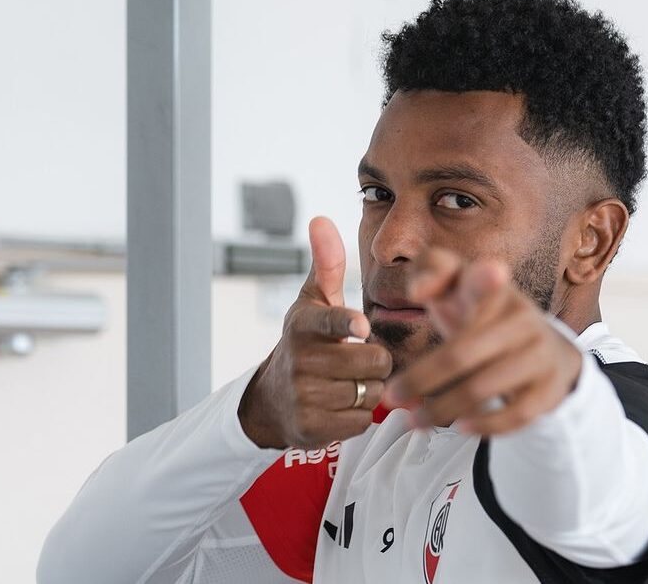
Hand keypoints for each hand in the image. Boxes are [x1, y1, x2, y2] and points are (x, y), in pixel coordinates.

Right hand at [238, 217, 392, 449]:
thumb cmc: (305, 342)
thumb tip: (322, 219)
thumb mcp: (312, 302)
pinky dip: (359, 415)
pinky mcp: (310, 428)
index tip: (360, 326)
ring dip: (369, 389)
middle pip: (373, 361)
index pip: (329, 322)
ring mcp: (303, 397)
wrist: (272, 399)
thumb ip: (326, 264)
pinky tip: (342, 405)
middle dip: (375, 362)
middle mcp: (300, 361)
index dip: (346, 324)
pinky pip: (360, 421)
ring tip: (349, 381)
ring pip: (370, 392)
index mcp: (303, 325)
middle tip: (359, 360)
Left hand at [383, 249, 581, 435]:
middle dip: (420, 379)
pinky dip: (485, 424)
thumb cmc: (484, 318)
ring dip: (442, 409)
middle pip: (461, 353)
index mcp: (493, 288)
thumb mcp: (459, 288)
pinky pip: (516, 413)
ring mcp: (539, 352)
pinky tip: (461, 428)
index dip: (479, 277)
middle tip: (390, 397)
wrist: (546, 350)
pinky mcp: (551, 386)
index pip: (481, 276)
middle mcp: (521, 317)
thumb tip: (418, 290)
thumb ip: (431, 272)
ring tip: (414, 421)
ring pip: (483, 387)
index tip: (453, 284)